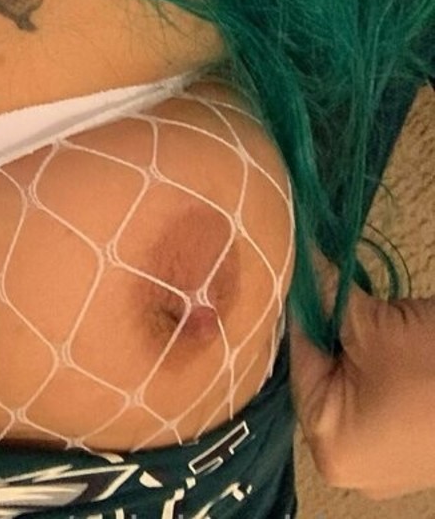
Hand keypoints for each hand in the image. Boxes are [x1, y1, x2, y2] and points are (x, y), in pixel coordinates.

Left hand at [290, 259, 434, 500]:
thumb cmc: (431, 367)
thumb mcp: (371, 324)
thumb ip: (325, 293)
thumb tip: (300, 256)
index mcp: (330, 445)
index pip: (298, 359)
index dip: (299, 310)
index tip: (298, 269)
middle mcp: (349, 462)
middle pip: (321, 373)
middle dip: (326, 326)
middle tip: (327, 279)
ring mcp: (383, 459)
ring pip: (349, 382)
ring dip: (352, 342)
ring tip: (360, 303)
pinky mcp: (409, 447)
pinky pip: (376, 397)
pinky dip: (376, 364)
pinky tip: (385, 331)